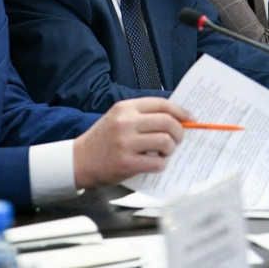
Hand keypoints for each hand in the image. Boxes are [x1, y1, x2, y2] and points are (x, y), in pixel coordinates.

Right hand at [73, 98, 188, 188]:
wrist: (78, 160)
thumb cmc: (102, 139)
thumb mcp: (118, 117)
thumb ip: (142, 115)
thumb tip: (175, 117)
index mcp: (125, 108)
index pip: (162, 104)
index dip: (180, 111)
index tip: (190, 118)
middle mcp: (125, 122)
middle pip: (167, 122)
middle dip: (179, 132)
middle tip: (178, 139)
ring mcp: (125, 143)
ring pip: (165, 142)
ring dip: (170, 149)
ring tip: (164, 152)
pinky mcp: (126, 163)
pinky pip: (157, 162)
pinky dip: (161, 164)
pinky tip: (155, 163)